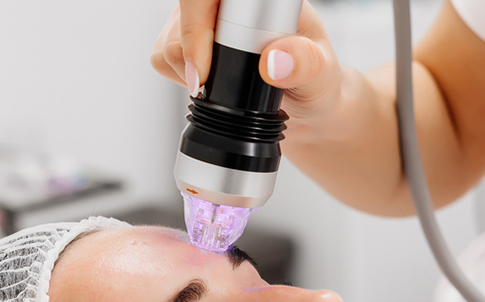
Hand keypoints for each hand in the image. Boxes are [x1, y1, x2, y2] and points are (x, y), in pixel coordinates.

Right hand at [150, 1, 343, 130]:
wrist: (303, 107)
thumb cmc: (316, 85)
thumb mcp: (320, 77)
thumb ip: (305, 65)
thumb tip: (274, 60)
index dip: (196, 27)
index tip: (204, 74)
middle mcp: (228, 3)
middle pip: (182, 19)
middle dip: (196, 60)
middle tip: (228, 87)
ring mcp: (205, 20)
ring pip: (169, 43)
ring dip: (192, 76)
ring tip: (230, 87)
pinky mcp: (187, 42)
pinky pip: (163, 59)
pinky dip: (182, 81)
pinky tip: (213, 86)